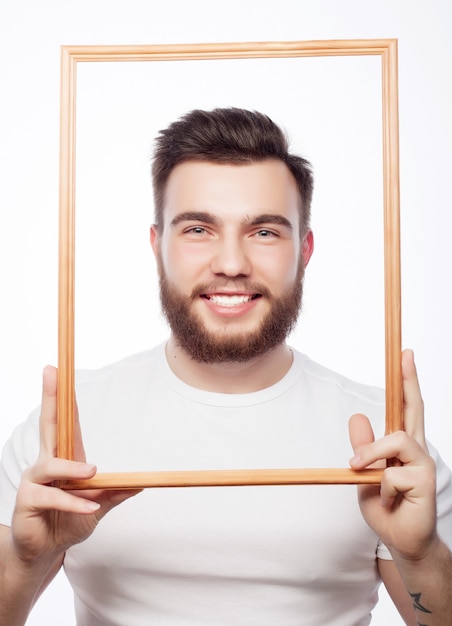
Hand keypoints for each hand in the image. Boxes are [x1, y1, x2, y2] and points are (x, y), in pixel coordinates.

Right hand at [11, 366, 140, 565]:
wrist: (45, 552)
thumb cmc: (68, 522)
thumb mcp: (98, 506)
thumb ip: (115, 493)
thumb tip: (140, 483)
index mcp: (64, 459)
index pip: (65, 422)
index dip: (65, 398)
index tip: (60, 370)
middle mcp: (46, 463)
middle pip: (48, 424)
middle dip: (49, 397)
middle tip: (50, 370)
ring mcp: (34, 481)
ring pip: (50, 465)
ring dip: (72, 470)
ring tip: (91, 474)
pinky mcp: (27, 501)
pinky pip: (53, 498)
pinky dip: (74, 502)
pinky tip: (90, 506)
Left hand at [349, 350, 437, 560]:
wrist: (401, 541)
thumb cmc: (386, 507)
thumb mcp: (365, 474)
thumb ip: (364, 447)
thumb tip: (357, 416)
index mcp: (402, 445)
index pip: (405, 407)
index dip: (406, 382)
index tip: (406, 355)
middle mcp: (416, 449)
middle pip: (415, 408)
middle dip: (410, 380)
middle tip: (407, 353)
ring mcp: (423, 463)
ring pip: (396, 439)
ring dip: (372, 454)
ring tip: (359, 469)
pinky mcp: (425, 481)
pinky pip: (391, 474)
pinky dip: (380, 488)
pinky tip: (388, 501)